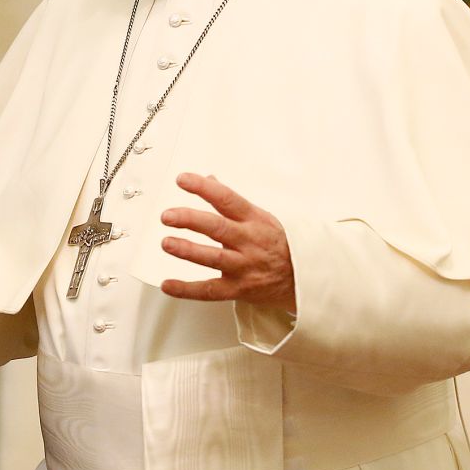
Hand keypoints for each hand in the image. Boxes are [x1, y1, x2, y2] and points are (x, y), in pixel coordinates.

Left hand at [159, 173, 295, 311]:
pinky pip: (210, 291)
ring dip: (188, 250)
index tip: (182, 180)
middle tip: (167, 216)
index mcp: (253, 219)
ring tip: (167, 243)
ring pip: (213, 259)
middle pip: (217, 228)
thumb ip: (230, 201)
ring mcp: (244, 266)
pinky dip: (187, 289)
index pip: (226, 199)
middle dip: (190, 220)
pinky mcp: (239, 289)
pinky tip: (168, 285)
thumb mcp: (259, 216)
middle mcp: (248, 242)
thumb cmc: (277, 243)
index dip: (204, 188)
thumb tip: (209, 179)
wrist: (303, 278)